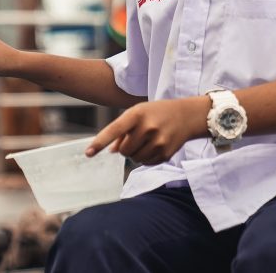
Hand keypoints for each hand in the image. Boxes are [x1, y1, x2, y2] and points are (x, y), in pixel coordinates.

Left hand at [86, 97, 208, 164]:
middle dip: (125, 147)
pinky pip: (146, 163)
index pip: (114, 129)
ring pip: (134, 159)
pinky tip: (154, 146)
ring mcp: (158, 142)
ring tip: (146, 140)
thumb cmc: (156, 112)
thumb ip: (122, 129)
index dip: (100, 142)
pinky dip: (146, 158)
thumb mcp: (138, 113)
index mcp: (137, 113)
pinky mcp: (165, 153)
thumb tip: (111, 150)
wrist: (187, 115)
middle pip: (123, 150)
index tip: (88, 153)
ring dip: (135, 153)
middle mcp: (147, 127)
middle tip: (135, 137)